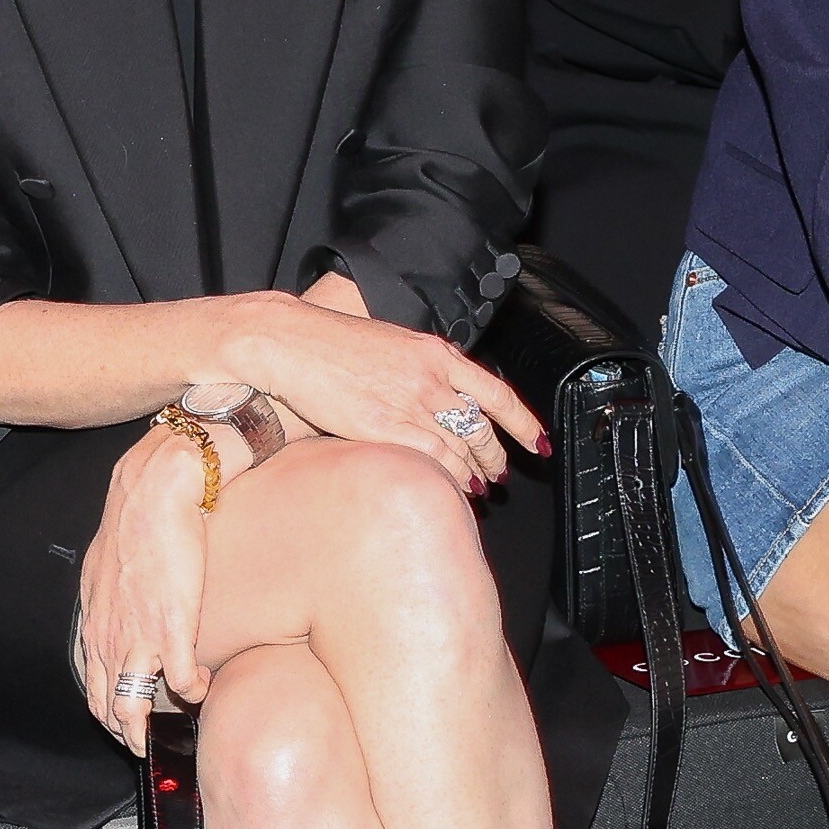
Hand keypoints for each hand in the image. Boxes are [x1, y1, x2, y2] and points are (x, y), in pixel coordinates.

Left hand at [75, 427, 216, 752]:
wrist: (155, 489)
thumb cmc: (135, 520)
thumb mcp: (105, 567)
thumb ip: (110, 599)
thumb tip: (120, 610)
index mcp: (94, 622)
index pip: (92, 684)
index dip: (106, 712)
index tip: (121, 725)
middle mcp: (109, 635)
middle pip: (109, 705)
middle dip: (127, 732)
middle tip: (145, 745)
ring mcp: (139, 635)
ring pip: (134, 705)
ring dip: (151, 727)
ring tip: (168, 736)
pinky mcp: (173, 627)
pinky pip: (183, 681)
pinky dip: (194, 691)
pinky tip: (205, 687)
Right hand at [213, 291, 542, 490]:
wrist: (291, 341)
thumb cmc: (328, 342)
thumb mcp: (389, 344)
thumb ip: (418, 367)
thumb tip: (433, 392)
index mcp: (435, 353)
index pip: (495, 392)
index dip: (522, 421)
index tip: (536, 441)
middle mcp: (430, 378)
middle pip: (481, 425)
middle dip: (498, 454)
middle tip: (502, 474)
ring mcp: (409, 402)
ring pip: (461, 446)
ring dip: (476, 471)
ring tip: (481, 487)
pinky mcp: (384, 425)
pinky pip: (433, 458)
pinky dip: (451, 476)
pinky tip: (456, 486)